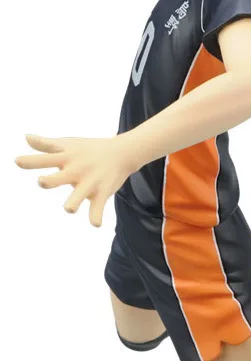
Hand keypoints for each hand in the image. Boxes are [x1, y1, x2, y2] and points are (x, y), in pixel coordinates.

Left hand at [15, 133, 138, 226]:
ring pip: (78, 196)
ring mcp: (89, 182)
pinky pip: (98, 208)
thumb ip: (45, 145)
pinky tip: (95, 223)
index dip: (30, 162)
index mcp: (66, 158)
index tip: (16, 161)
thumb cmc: (89, 149)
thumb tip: (26, 137)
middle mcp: (76, 170)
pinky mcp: (102, 193)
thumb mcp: (68, 145)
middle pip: (59, 178)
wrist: (123, 152)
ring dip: (73, 203)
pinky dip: (97, 216)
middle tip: (42, 181)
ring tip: (70, 208)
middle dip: (49, 181)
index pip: (45, 159)